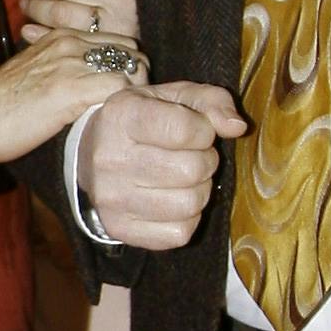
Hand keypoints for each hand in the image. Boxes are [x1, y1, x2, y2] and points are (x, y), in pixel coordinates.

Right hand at [0, 29, 144, 167]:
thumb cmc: (2, 104)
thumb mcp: (35, 72)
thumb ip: (63, 67)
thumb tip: (90, 81)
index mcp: (60, 35)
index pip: (117, 39)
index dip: (126, 65)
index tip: (122, 90)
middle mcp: (69, 41)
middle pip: (130, 49)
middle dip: (136, 75)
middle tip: (128, 103)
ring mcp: (71, 62)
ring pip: (131, 66)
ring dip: (134, 91)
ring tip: (124, 113)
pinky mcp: (71, 87)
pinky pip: (119, 86)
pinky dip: (125, 103)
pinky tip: (114, 119)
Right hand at [79, 81, 244, 249]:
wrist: (93, 154)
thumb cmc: (144, 121)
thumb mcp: (175, 97)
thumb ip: (212, 102)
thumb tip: (237, 127)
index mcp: (121, 116)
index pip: (184, 130)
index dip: (204, 131)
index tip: (196, 130)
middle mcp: (110, 158)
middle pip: (191, 170)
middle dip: (204, 161)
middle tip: (192, 156)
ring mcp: (111, 198)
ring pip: (189, 204)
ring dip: (199, 190)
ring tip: (184, 178)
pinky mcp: (119, 229)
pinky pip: (179, 233)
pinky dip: (187, 219)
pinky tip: (173, 200)